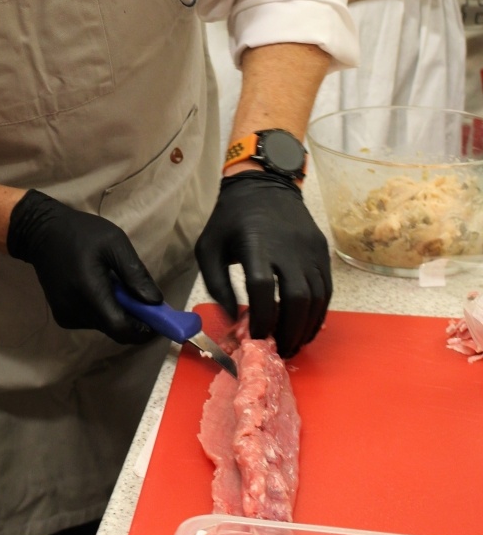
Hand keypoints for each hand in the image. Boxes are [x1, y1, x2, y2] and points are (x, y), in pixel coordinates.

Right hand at [7, 190, 162, 342]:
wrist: (41, 233)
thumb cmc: (82, 233)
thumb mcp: (115, 243)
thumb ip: (135, 274)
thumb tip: (155, 302)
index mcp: (89, 291)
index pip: (120, 328)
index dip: (143, 331)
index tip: (159, 322)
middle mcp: (75, 311)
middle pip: (114, 330)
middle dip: (135, 322)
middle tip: (146, 303)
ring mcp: (66, 316)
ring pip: (104, 327)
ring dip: (118, 315)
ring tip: (119, 288)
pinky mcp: (62, 316)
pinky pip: (92, 322)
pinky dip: (104, 312)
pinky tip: (101, 290)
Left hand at [195, 171, 331, 357]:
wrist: (263, 184)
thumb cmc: (230, 219)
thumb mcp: (209, 248)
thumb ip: (217, 286)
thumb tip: (234, 322)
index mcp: (255, 245)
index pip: (263, 289)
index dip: (262, 319)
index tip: (256, 338)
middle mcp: (287, 247)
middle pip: (297, 297)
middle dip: (289, 330)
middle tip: (280, 350)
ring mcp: (309, 249)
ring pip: (317, 297)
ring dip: (307, 326)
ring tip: (293, 344)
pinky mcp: (321, 251)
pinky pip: (326, 288)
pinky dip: (319, 313)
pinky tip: (306, 326)